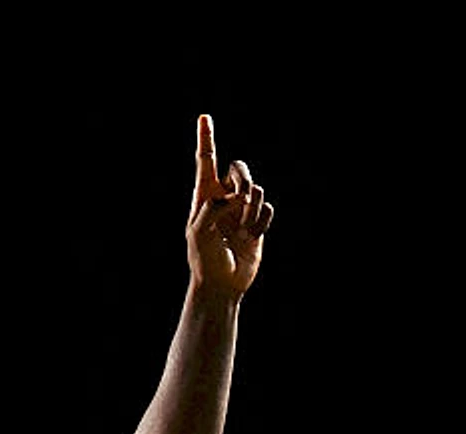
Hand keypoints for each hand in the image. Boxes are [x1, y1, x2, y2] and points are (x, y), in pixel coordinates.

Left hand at [188, 115, 270, 298]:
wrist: (222, 283)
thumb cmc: (203, 260)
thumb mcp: (198, 233)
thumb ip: (211, 208)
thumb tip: (233, 197)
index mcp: (204, 196)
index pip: (205, 161)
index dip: (206, 138)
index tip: (204, 117)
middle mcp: (224, 198)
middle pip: (238, 168)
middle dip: (243, 178)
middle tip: (241, 197)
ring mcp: (242, 210)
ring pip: (256, 189)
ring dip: (252, 207)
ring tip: (243, 228)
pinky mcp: (257, 223)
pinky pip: (267, 208)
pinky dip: (262, 220)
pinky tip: (252, 235)